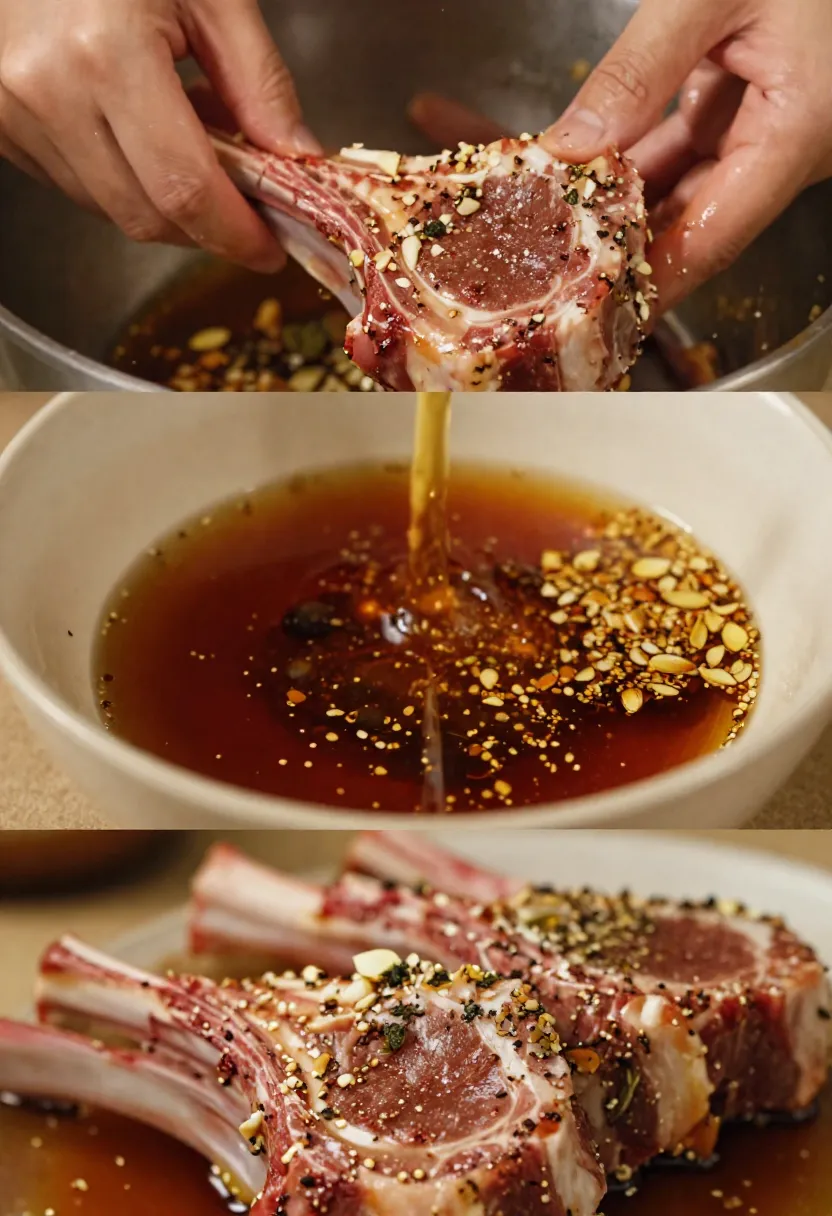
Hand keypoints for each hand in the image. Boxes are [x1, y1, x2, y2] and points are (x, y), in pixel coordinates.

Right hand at [0, 0, 319, 269]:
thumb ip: (260, 82)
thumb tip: (297, 161)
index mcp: (106, 53)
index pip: (184, 189)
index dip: (234, 233)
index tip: (268, 248)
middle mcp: (48, 91)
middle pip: (146, 215)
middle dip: (205, 227)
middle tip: (246, 206)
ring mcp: (13, 112)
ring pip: (110, 209)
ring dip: (163, 200)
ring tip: (188, 139)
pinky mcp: (0, 125)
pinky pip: (75, 185)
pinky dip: (122, 178)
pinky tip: (140, 132)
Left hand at [541, 0, 831, 309]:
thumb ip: (640, 69)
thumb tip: (571, 146)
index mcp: (798, 133)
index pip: (715, 234)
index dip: (654, 282)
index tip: (599, 313)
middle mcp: (791, 148)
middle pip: (698, 222)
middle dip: (628, 248)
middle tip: (558, 276)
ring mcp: (776, 130)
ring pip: (690, 189)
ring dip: (626, 205)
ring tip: (559, 227)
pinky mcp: (759, 105)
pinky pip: (694, 149)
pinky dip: (642, 160)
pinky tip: (590, 168)